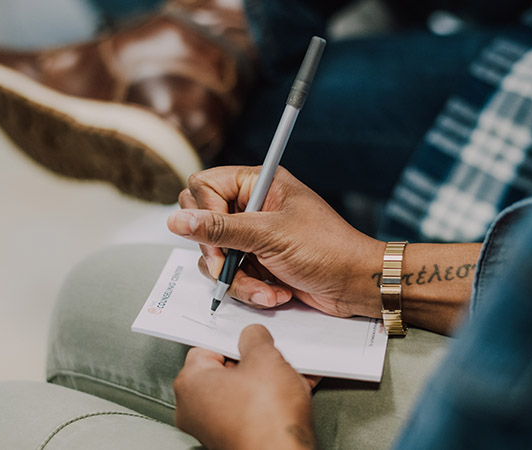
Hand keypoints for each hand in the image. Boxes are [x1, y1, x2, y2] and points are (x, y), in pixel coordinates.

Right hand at [167, 166, 385, 317]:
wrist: (355, 285)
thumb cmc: (326, 249)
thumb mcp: (270, 236)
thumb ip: (220, 228)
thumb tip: (177, 220)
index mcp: (258, 183)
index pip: (204, 187)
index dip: (204, 214)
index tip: (219, 240)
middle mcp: (251, 206)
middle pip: (202, 223)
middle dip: (216, 252)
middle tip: (230, 264)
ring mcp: (253, 237)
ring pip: (214, 256)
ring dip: (238, 279)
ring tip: (266, 288)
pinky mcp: (256, 263)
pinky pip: (231, 276)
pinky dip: (249, 290)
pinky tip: (274, 295)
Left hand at [174, 325, 316, 449]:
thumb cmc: (266, 417)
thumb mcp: (265, 358)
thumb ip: (255, 338)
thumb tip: (253, 336)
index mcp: (190, 382)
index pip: (207, 347)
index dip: (235, 340)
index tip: (252, 340)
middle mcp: (194, 408)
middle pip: (225, 370)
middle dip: (254, 363)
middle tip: (273, 360)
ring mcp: (213, 427)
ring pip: (241, 391)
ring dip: (266, 381)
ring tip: (288, 376)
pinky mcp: (233, 439)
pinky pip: (250, 410)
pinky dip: (269, 401)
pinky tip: (292, 393)